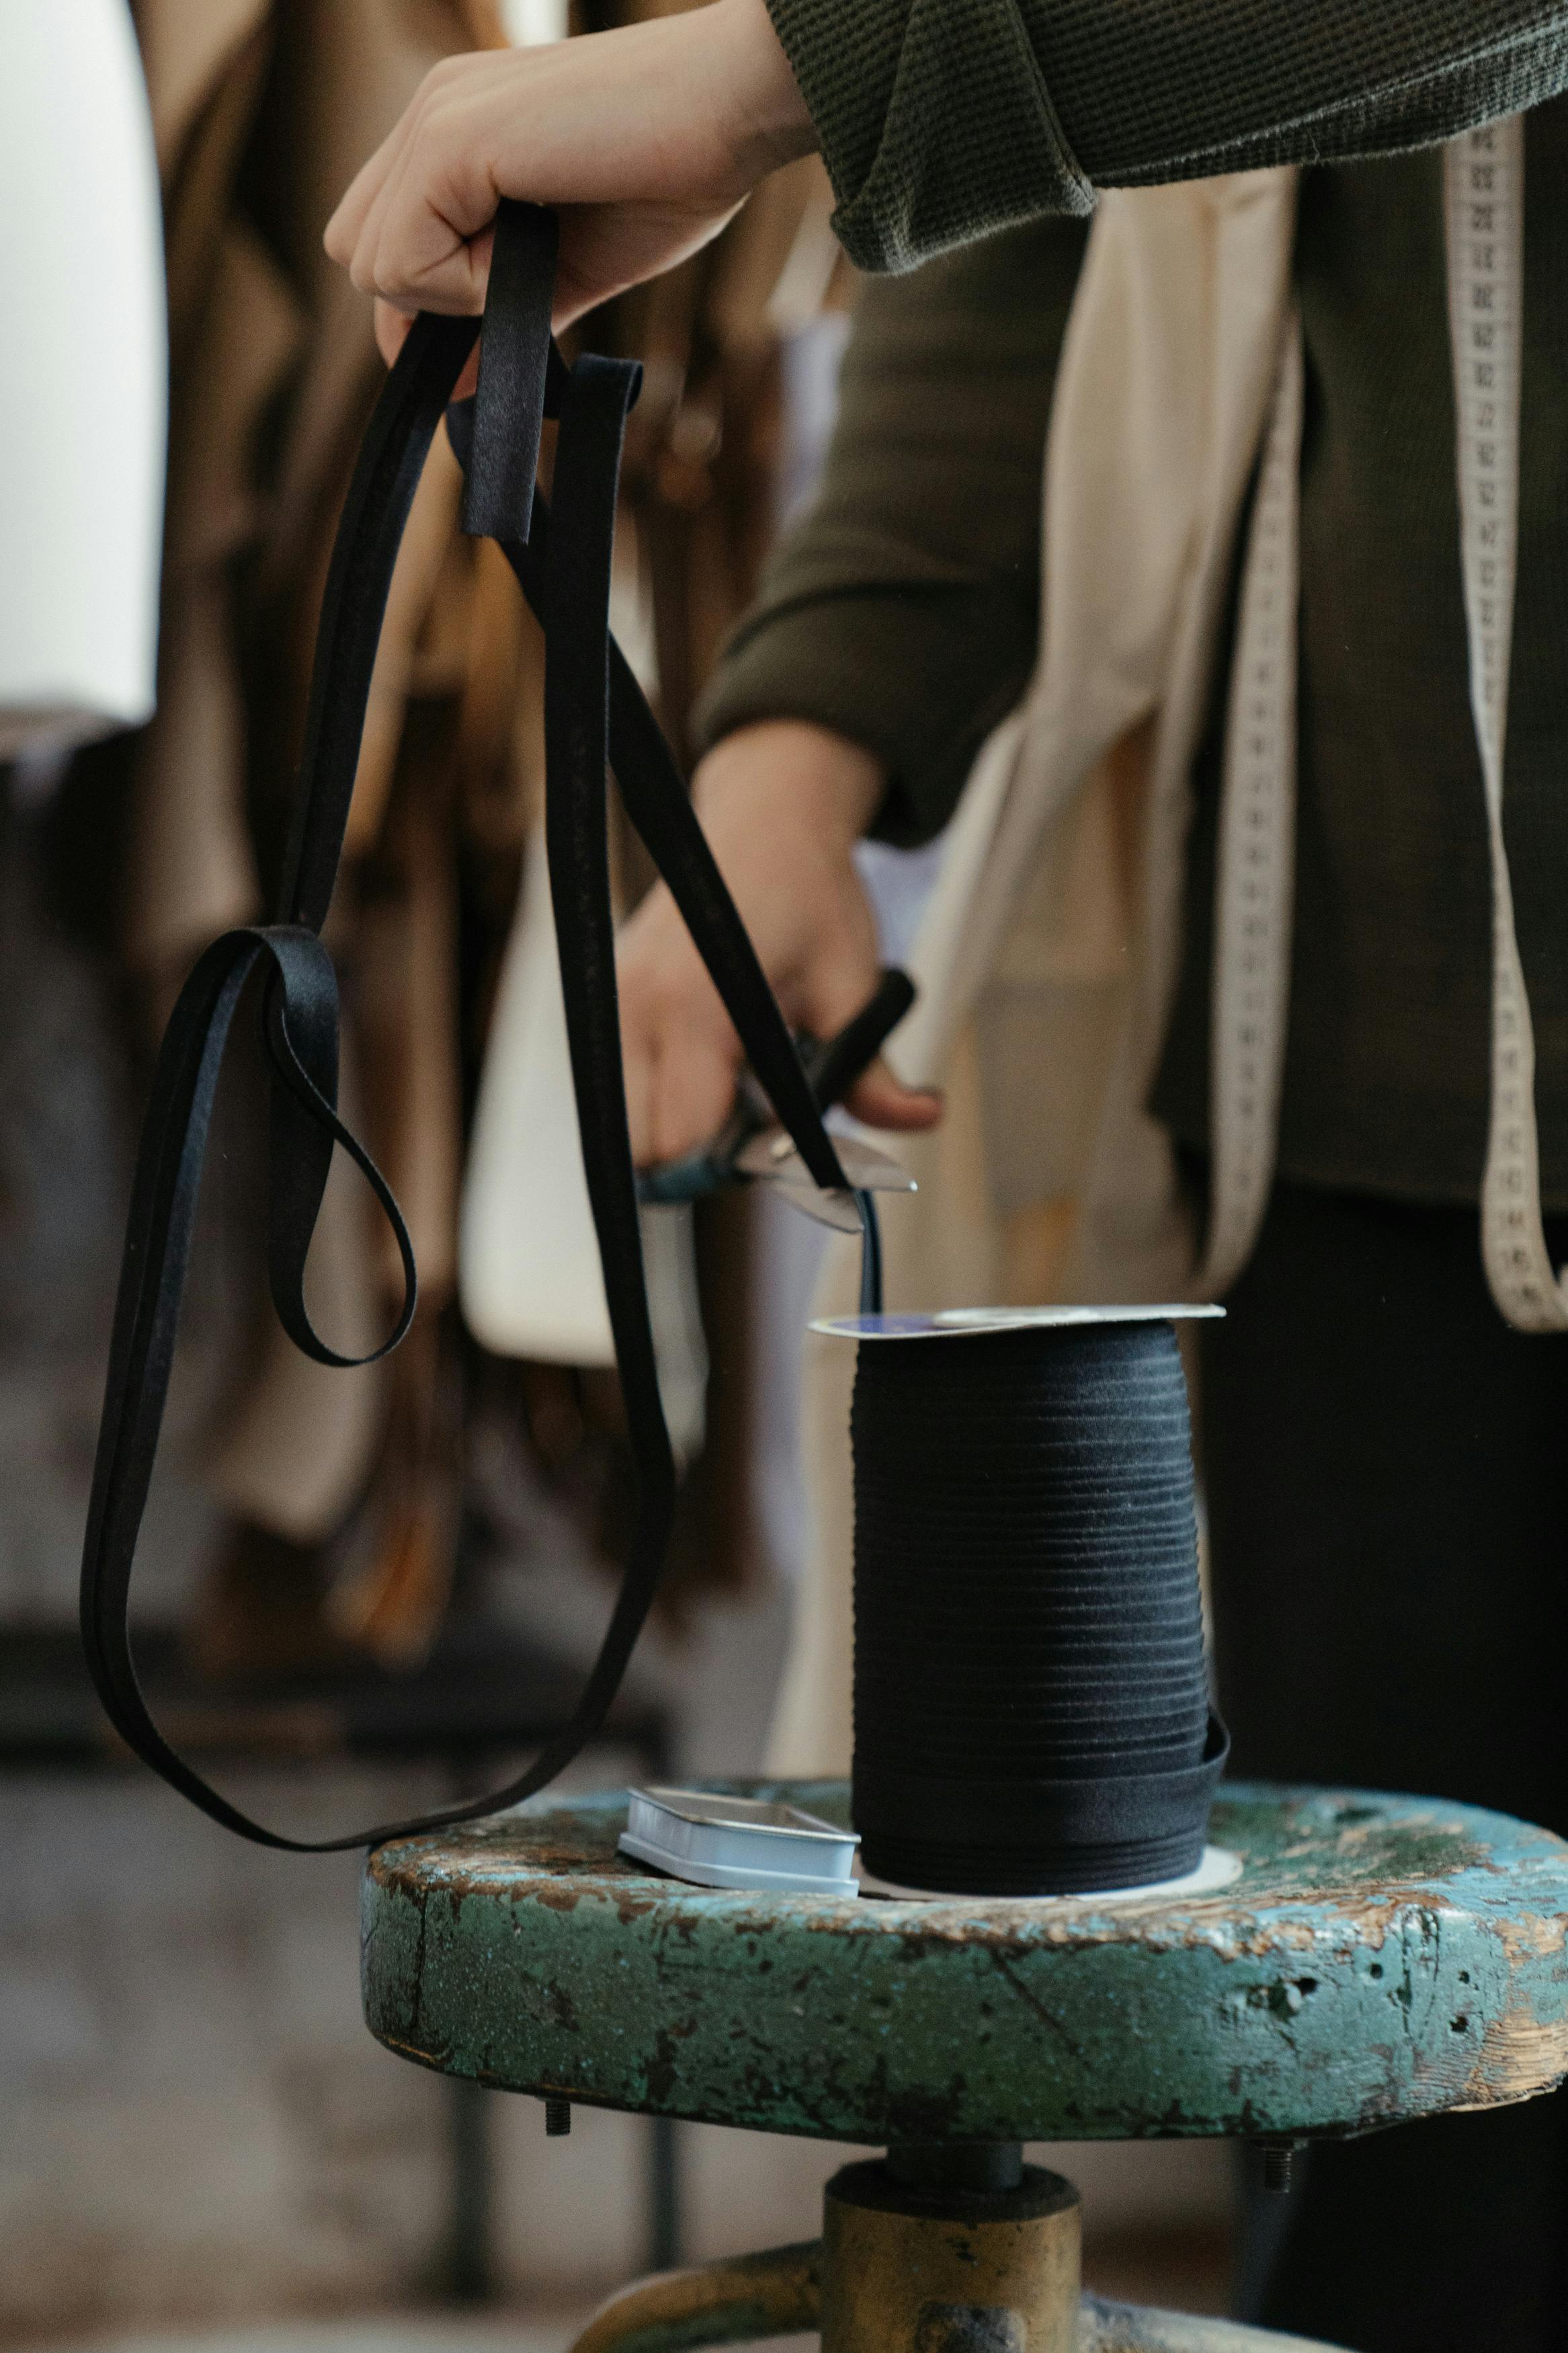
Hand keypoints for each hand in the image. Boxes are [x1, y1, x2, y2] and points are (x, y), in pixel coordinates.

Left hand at [324, 0, 814, 379]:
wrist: (734, 104)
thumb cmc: (671, 176)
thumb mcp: (567, 269)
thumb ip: (500, 317)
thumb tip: (453, 387)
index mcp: (453, 131)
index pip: (382, 241)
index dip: (427, 303)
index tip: (501, 313)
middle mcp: (430, 113)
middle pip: (355, 252)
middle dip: (424, 302)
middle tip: (514, 285)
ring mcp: (434, 119)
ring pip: (369, 262)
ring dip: (447, 294)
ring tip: (532, 259)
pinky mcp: (449, 139)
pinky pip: (405, 259)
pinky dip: (463, 286)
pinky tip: (531, 249)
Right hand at [617, 722, 943, 1166]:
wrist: (763, 819)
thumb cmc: (811, 895)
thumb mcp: (854, 984)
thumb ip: (872, 1068)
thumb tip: (924, 1118)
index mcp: (696, 1004)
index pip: (686, 1137)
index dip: (733, 1167)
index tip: (780, 1157)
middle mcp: (637, 1006)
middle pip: (643, 1147)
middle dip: (701, 1159)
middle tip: (761, 1133)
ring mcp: (613, 1003)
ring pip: (627, 1123)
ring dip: (680, 1131)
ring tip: (741, 1091)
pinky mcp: (607, 1001)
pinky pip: (623, 1087)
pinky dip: (665, 1099)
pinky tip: (715, 1065)